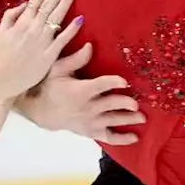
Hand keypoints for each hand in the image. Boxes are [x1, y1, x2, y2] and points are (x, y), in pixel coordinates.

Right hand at [0, 0, 82, 102]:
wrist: (2, 81)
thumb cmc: (2, 57)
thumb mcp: (1, 33)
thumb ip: (11, 16)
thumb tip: (25, 3)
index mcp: (21, 23)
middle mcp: (31, 29)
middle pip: (48, 4)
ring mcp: (41, 42)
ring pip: (56, 18)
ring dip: (66, 2)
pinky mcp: (49, 56)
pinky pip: (62, 40)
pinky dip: (71, 30)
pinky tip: (81, 19)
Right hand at [22, 42, 145, 143]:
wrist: (41, 112)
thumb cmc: (51, 87)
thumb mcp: (58, 70)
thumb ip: (76, 59)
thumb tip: (90, 46)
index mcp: (81, 91)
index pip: (101, 85)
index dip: (114, 83)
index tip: (125, 81)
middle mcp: (87, 107)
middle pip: (110, 105)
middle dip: (125, 104)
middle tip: (136, 103)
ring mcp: (90, 121)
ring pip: (112, 120)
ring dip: (128, 119)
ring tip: (142, 117)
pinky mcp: (91, 132)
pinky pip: (108, 137)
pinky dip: (122, 139)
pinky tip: (135, 137)